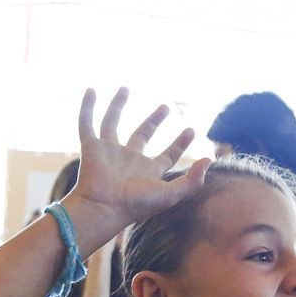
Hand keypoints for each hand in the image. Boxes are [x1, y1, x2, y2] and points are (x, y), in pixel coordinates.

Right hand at [70, 88, 209, 228]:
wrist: (103, 207)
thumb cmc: (136, 204)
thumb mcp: (170, 195)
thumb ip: (192, 181)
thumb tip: (208, 160)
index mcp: (148, 171)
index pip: (168, 155)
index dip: (180, 143)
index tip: (191, 130)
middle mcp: (128, 160)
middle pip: (142, 135)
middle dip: (154, 120)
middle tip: (166, 107)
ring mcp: (108, 152)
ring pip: (111, 123)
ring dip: (117, 106)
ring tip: (125, 89)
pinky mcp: (91, 148)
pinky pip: (87, 123)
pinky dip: (87, 107)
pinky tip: (91, 91)